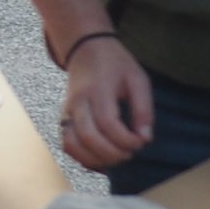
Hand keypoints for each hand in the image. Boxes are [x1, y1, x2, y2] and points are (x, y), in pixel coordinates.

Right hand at [59, 36, 152, 171]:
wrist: (86, 50)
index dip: (126, 139)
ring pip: (72, 144)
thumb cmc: (116, 65)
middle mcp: (78, 102)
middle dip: (112, 153)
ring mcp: (67, 111)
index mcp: (98, 89)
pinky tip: (100, 157)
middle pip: (88, 136)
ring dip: (95, 159)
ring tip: (115, 157)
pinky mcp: (64, 118)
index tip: (141, 142)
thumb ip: (144, 108)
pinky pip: (66, 144)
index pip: (108, 122)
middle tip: (129, 153)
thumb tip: (145, 138)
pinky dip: (81, 156)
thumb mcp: (138, 79)